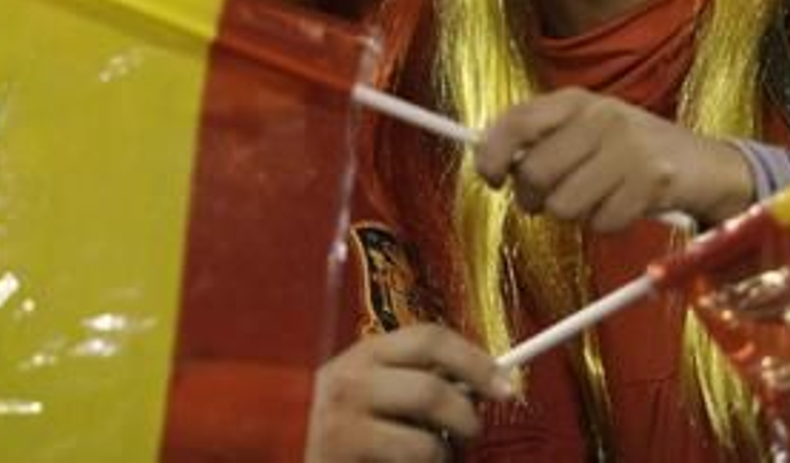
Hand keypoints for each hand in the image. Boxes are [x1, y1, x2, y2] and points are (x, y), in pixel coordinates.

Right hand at [306, 323, 512, 461]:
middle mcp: (352, 385)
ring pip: (426, 448)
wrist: (282, 448)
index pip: (430, 338)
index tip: (507, 387)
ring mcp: (344, 430)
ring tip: (430, 461)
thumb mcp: (370, 385)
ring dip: (443, 461)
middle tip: (471, 433)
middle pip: (433, 391)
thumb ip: (415, 377)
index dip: (476, 361)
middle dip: (467, 418)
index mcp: (365, 353)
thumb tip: (486, 383)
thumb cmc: (339, 419)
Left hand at [474, 87, 754, 229]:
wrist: (704, 164)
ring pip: (564, 204)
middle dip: (534, 198)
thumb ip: (541, 139)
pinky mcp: (651, 180)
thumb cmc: (632, 151)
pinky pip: (601, 223)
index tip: (490, 177)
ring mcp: (628, 147)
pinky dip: (606, 224)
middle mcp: (601, 116)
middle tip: (549, 200)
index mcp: (576, 100)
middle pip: (535, 173)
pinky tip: (623, 206)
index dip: (492, 154)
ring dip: (574, 214)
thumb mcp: (586, 129)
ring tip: (595, 199)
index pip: (517, 122)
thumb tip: (489, 160)